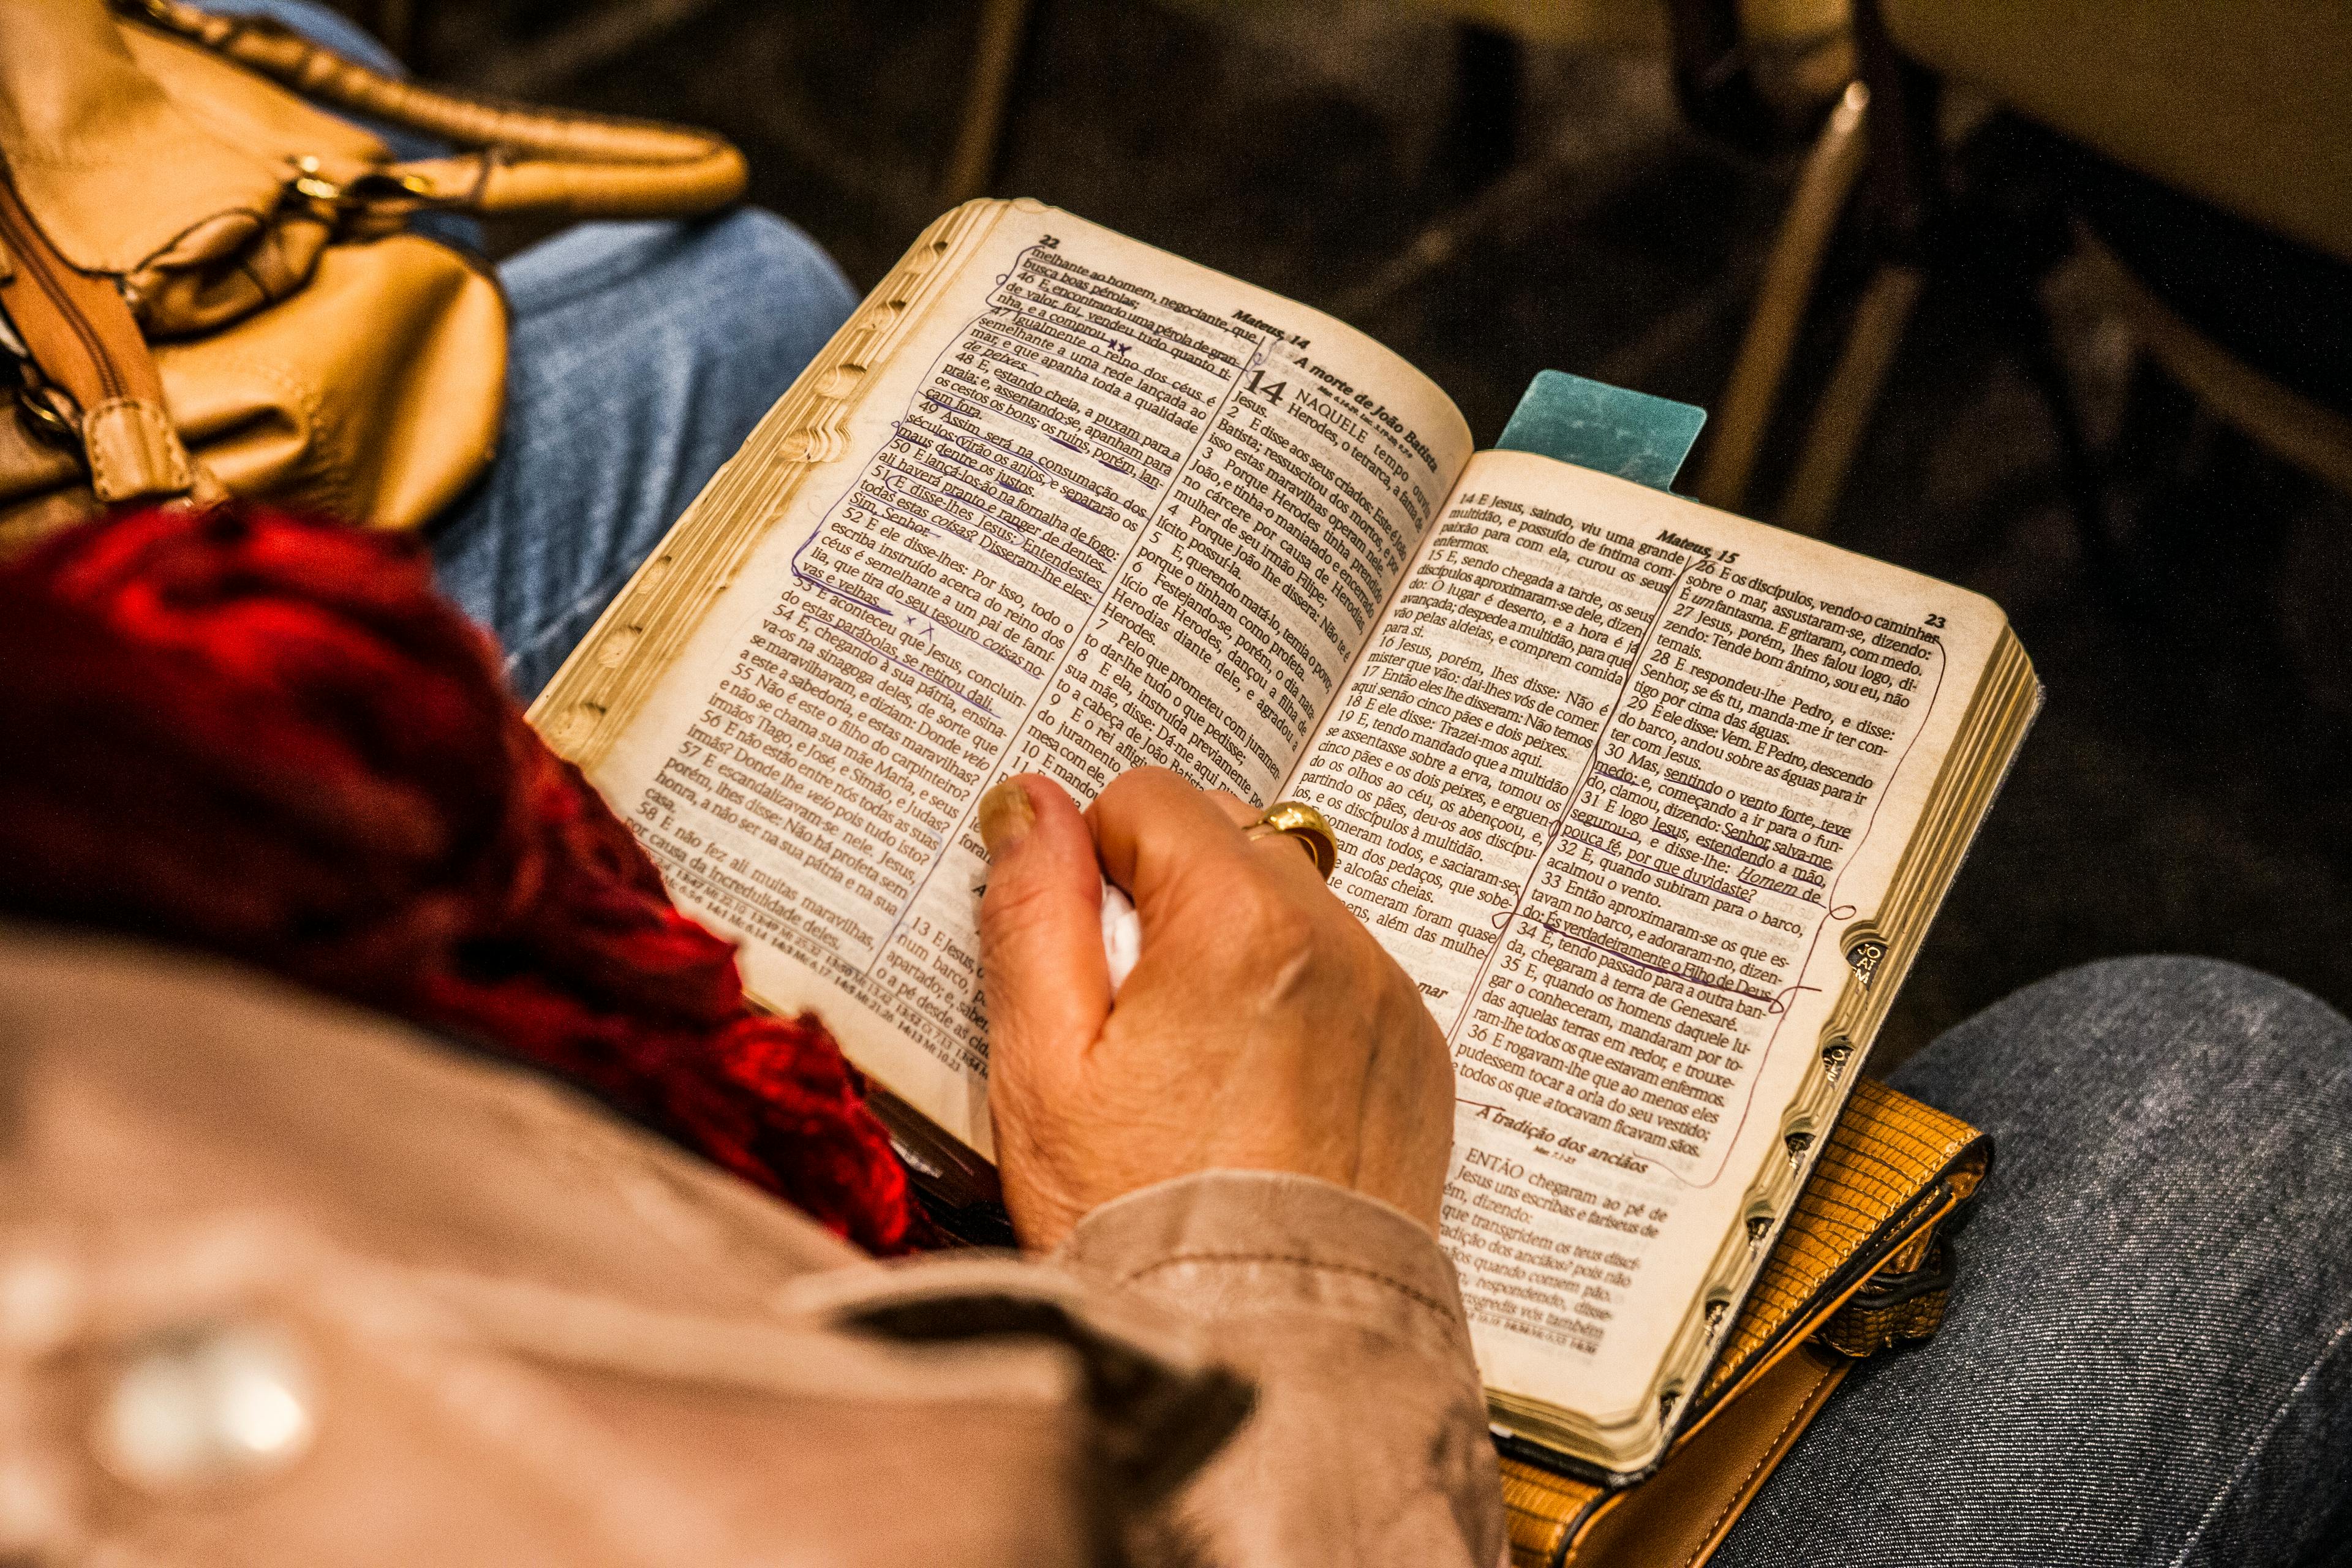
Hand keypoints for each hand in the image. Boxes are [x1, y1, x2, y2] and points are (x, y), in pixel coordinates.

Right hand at [976, 767, 1453, 1250]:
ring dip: (1235, 946)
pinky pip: (1346, 977)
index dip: (1095, 863)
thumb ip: (1035, 910)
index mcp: (1239, 922)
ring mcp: (1388, 1001)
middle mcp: (1336, 941)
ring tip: (1190, 1064)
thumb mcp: (1042, 1062)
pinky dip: (1296, 1003)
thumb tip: (1029, 801)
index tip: (1082, 955)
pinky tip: (1252, 1092)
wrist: (1261, 1349)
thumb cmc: (1135, 1217)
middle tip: (1129, 1014)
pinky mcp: (1416, 1058)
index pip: (1151, 798)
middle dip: (1169, 894)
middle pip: (1229, 838)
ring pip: (1290, 905)